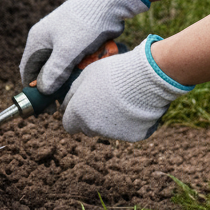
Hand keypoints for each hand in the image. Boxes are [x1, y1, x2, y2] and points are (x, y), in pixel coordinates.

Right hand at [20, 0, 148, 93]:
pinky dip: (78, 70)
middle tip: (62, 102)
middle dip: (52, 85)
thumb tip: (43, 90)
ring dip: (67, 78)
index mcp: (37, 39)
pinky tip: (86, 75)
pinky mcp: (75, 41)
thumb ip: (54, 71)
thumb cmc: (84, 24)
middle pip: (43, 69)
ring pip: (60, 67)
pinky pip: (72, 61)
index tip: (43, 105)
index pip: (27, 68)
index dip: (32, 88)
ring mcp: (61, 40)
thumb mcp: (67, 51)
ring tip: (77, 88)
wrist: (106, 4)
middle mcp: (46, 39)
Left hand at [62, 36, 191, 140]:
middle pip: (87, 128)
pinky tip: (132, 106)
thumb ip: (73, 93)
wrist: (143, 79)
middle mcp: (93, 128)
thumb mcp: (85, 76)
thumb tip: (66, 104)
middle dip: (90, 118)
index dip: (72, 115)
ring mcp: (113, 134)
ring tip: (119, 99)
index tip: (79, 106)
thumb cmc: (111, 72)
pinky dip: (126, 122)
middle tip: (101, 100)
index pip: (68, 125)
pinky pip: (125, 130)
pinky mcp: (132, 136)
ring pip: (106, 130)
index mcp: (79, 113)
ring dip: (108, 120)